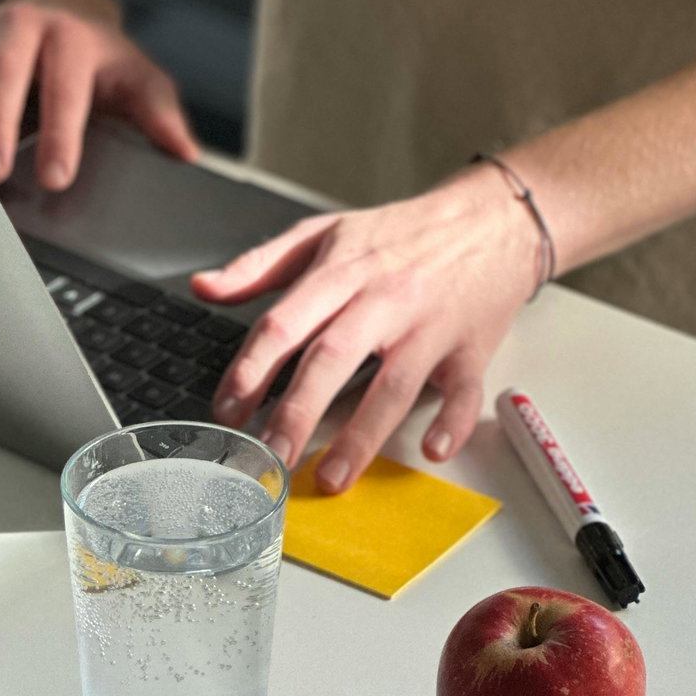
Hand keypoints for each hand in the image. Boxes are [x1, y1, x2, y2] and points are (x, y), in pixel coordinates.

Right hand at [0, 0, 197, 190]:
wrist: (62, 14)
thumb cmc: (96, 61)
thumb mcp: (137, 81)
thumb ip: (159, 114)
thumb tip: (183, 150)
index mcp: (70, 37)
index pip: (65, 86)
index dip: (61, 134)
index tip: (57, 178)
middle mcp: (19, 26)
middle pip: (1, 71)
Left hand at [192, 165, 543, 490]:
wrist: (491, 218)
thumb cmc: (401, 234)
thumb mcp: (324, 233)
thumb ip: (259, 265)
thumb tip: (204, 287)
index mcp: (341, 271)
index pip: (286, 323)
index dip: (251, 369)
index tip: (228, 409)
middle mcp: (383, 299)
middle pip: (333, 358)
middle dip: (297, 411)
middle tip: (270, 455)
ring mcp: (430, 325)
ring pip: (392, 385)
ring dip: (362, 436)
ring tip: (332, 477)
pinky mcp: (471, 346)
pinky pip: (463, 388)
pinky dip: (451, 420)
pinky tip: (433, 450)